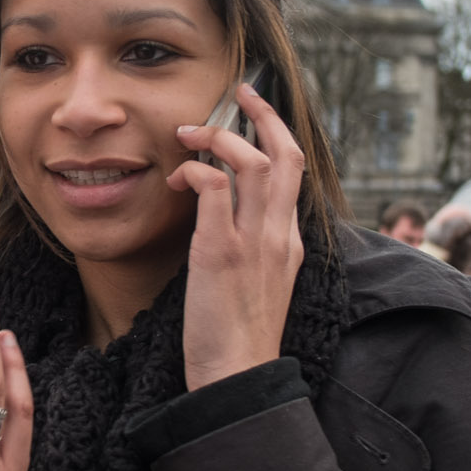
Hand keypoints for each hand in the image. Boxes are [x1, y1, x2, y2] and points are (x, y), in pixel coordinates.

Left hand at [168, 82, 305, 389]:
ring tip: (188, 134)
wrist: (238, 380)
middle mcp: (279, 236)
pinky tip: (177, 177)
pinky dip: (196, 171)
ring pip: (252, 161)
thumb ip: (252, 249)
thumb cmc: (239, 341)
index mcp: (289, 243)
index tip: (255, 113)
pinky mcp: (222, 254)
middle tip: (239, 90)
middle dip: (264, 113)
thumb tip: (224, 220)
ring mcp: (253, 242)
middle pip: (286, 154)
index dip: (277, 135)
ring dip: (219, 137)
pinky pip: (214, 189)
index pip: (293, 173)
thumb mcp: (257, 287)